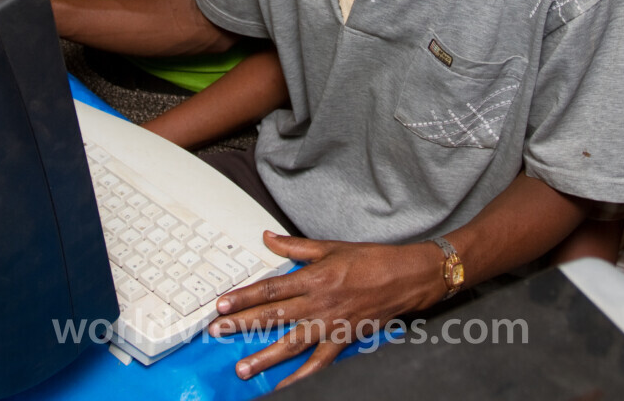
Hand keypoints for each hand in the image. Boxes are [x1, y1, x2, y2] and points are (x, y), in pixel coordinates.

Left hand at [208, 232, 444, 387]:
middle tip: (217, 332)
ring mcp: (331, 323)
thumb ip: (295, 246)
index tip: (222, 304)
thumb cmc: (370, 260)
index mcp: (313, 277)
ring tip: (242, 368)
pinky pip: (319, 363)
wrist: (405, 277)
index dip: (244, 296)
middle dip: (243, 324)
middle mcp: (318, 302)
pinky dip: (302, 377)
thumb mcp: (330, 247)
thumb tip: (266, 237)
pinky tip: (284, 387)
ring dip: (265, 356)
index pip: (270, 287)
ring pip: (292, 343)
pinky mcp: (344, 339)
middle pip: (274, 315)